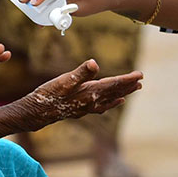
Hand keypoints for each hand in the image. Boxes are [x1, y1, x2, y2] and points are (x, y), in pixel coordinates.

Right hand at [24, 60, 142, 127]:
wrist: (36, 113)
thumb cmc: (49, 95)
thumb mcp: (63, 80)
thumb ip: (81, 72)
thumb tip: (95, 63)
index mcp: (90, 93)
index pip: (113, 84)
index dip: (127, 79)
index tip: (140, 75)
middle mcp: (92, 102)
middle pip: (115, 92)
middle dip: (128, 86)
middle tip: (141, 81)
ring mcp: (87, 107)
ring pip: (110, 99)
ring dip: (122, 93)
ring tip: (134, 89)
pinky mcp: (81, 109)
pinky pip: (102, 106)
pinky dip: (111, 102)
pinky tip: (115, 101)